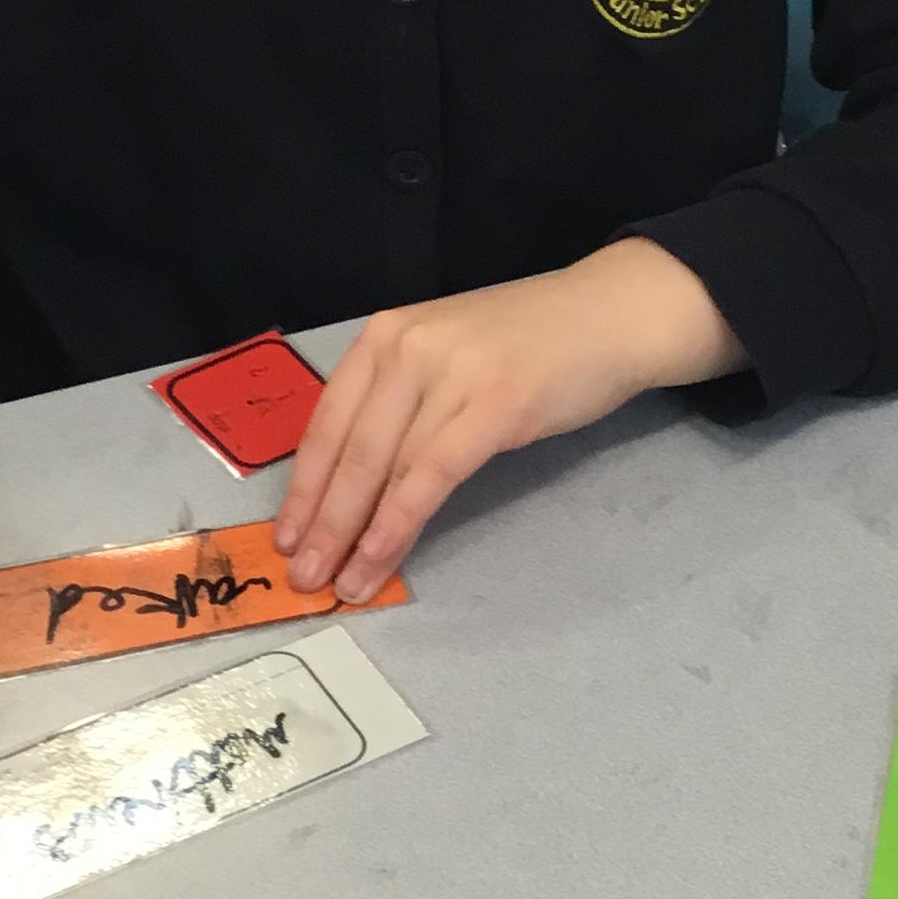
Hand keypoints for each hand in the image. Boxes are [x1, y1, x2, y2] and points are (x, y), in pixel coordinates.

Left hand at [274, 241, 742, 602]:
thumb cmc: (530, 343)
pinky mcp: (494, 405)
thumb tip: (358, 480)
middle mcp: (407, 348)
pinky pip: (431, 477)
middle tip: (302, 576)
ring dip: (354, 535)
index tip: (286, 535)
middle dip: (320, 522)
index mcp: (385, 335)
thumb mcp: (446, 355)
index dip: (302, 486)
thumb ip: (402, 400)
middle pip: (349, 450)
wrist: (611, 314)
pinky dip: (399, 524)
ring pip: (384, 468)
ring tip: (338, 584)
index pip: (327, 420)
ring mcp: (450, 374)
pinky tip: (381, 558)